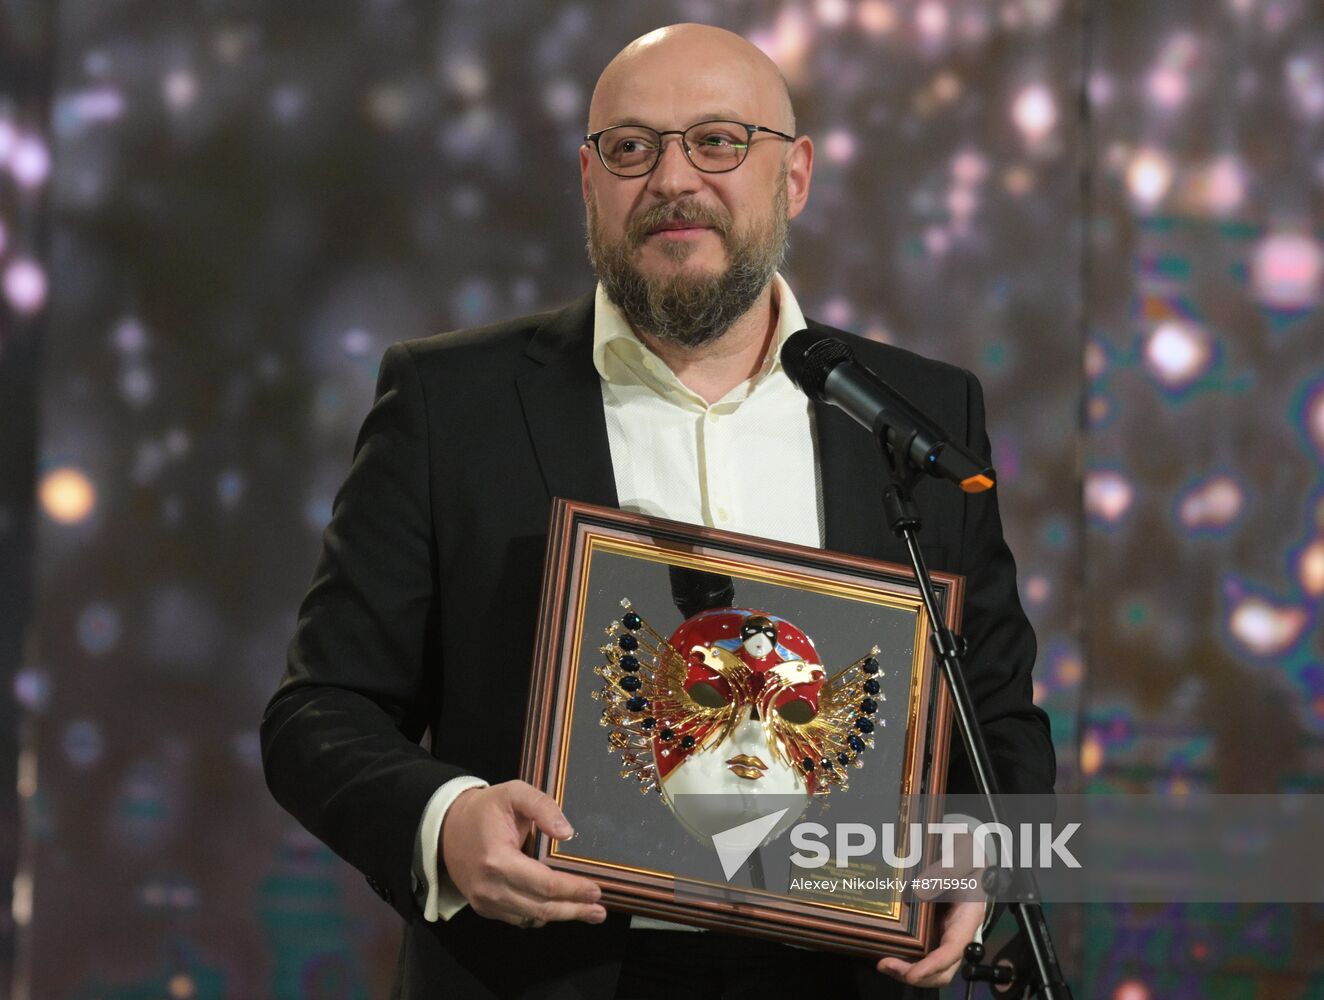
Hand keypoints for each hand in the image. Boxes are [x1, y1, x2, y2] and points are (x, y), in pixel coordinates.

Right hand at [440, 780, 606, 928]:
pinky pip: (518, 918)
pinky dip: (540, 915)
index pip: (544, 883)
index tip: (596, 890)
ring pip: (531, 917)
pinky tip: (559, 910)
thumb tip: (567, 832)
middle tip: (599, 910)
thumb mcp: (514, 793)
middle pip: (541, 907)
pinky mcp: (484, 908)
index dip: (572, 889)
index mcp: (498, 860)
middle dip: (573, 909)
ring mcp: (485, 902)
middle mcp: (490, 888)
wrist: (447, 827)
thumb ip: (542, 806)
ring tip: (588, 913)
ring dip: (561, 916)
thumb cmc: (484, 809)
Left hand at [878, 824, 988, 986]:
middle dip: (915, 975)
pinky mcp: (929, 928)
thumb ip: (948, 870)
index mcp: (967, 918)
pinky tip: (884, 949)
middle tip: (887, 965)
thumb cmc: (970, 855)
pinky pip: (918, 950)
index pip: (953, 950)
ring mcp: (942, 932)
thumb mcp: (966, 856)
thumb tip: (920, 890)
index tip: (914, 973)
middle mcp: (955, 931)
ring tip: (883, 963)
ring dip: (906, 969)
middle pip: (941, 968)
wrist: (965, 852)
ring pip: (928, 964)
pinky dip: (903, 956)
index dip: (934, 965)